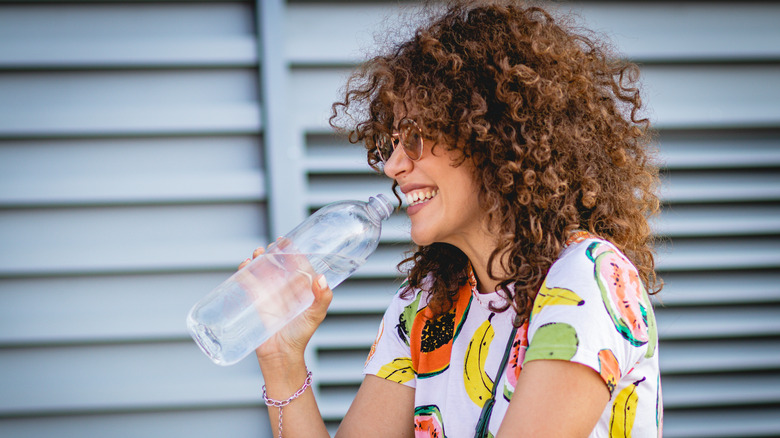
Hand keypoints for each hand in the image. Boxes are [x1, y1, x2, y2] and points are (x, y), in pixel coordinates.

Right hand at [238, 244, 332, 366]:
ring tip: (257, 253)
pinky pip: (249, 284)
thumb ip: (322, 298)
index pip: (297, 265)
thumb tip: (321, 278)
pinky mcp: (256, 303)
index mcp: (301, 289)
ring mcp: (269, 295)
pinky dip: (245, 273)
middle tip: (270, 246)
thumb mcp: (315, 316)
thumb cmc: (301, 336)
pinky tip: (244, 266)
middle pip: (278, 265)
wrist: (280, 356)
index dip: (292, 251)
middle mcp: (285, 289)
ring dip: (258, 260)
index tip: (286, 240)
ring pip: (262, 272)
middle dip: (273, 253)